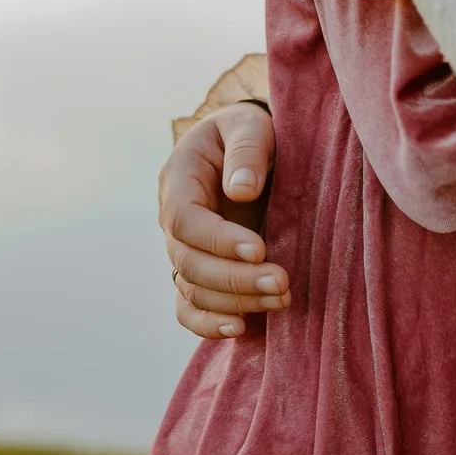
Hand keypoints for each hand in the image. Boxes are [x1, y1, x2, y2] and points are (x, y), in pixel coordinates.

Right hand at [159, 101, 289, 338]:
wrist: (251, 148)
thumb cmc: (251, 132)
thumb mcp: (250, 125)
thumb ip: (246, 150)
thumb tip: (240, 191)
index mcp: (178, 179)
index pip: (185, 219)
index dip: (218, 240)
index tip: (260, 249)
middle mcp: (173, 218)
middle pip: (188, 261)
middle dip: (234, 278)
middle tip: (282, 282)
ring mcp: (183, 249)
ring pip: (193, 288)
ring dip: (235, 301)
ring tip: (282, 299)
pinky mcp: (200, 271)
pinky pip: (189, 306)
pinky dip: (208, 323)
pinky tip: (240, 329)